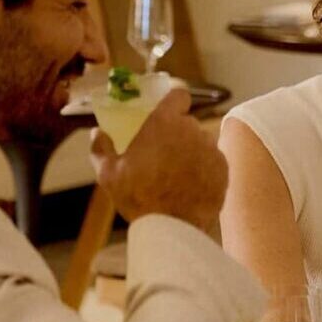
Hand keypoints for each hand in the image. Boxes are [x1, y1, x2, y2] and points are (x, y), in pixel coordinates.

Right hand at [89, 88, 226, 233]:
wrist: (172, 228)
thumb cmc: (137, 198)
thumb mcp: (108, 174)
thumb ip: (101, 148)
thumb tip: (97, 133)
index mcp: (164, 123)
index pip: (179, 94)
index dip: (174, 101)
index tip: (168, 112)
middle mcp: (192, 130)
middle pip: (188, 123)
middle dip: (177, 134)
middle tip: (163, 155)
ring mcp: (211, 149)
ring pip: (202, 142)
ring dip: (192, 152)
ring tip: (177, 175)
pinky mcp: (223, 169)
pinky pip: (214, 162)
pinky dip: (205, 170)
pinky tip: (190, 186)